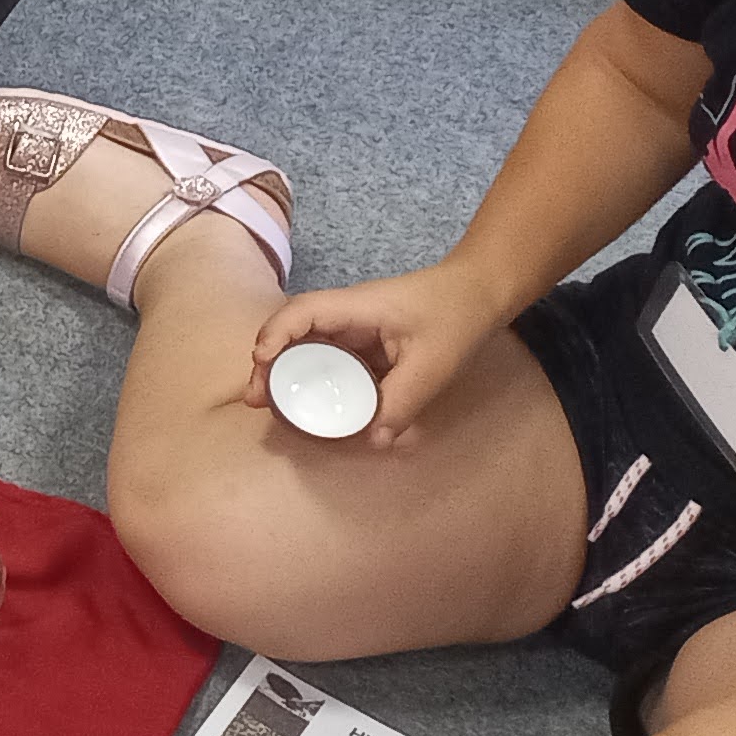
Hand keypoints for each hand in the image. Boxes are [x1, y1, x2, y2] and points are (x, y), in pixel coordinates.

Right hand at [241, 260, 510, 442]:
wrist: (478, 294)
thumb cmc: (455, 317)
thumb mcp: (433, 364)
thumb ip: (402, 401)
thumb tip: (374, 441)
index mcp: (356, 308)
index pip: (302, 312)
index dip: (275, 334)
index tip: (261, 363)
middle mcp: (344, 314)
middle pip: (291, 330)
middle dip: (268, 363)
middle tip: (256, 400)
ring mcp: (352, 326)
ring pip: (306, 344)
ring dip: (286, 371)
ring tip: (273, 404)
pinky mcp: (362, 340)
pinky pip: (328, 356)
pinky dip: (312, 375)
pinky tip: (312, 400)